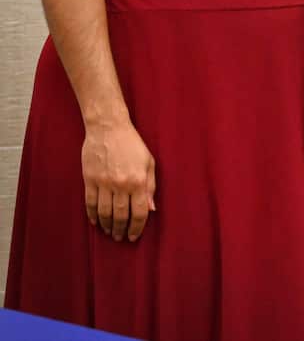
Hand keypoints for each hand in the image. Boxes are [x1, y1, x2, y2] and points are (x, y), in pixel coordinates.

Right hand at [82, 118, 155, 241]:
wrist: (108, 128)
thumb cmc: (132, 144)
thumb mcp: (149, 162)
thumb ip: (151, 186)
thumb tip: (152, 209)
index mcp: (138, 181)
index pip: (139, 212)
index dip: (137, 227)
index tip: (134, 236)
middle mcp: (120, 185)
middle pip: (120, 216)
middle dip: (121, 230)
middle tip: (120, 238)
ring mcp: (103, 183)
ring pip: (104, 212)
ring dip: (107, 226)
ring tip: (109, 233)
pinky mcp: (89, 180)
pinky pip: (90, 203)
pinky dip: (92, 215)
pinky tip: (95, 222)